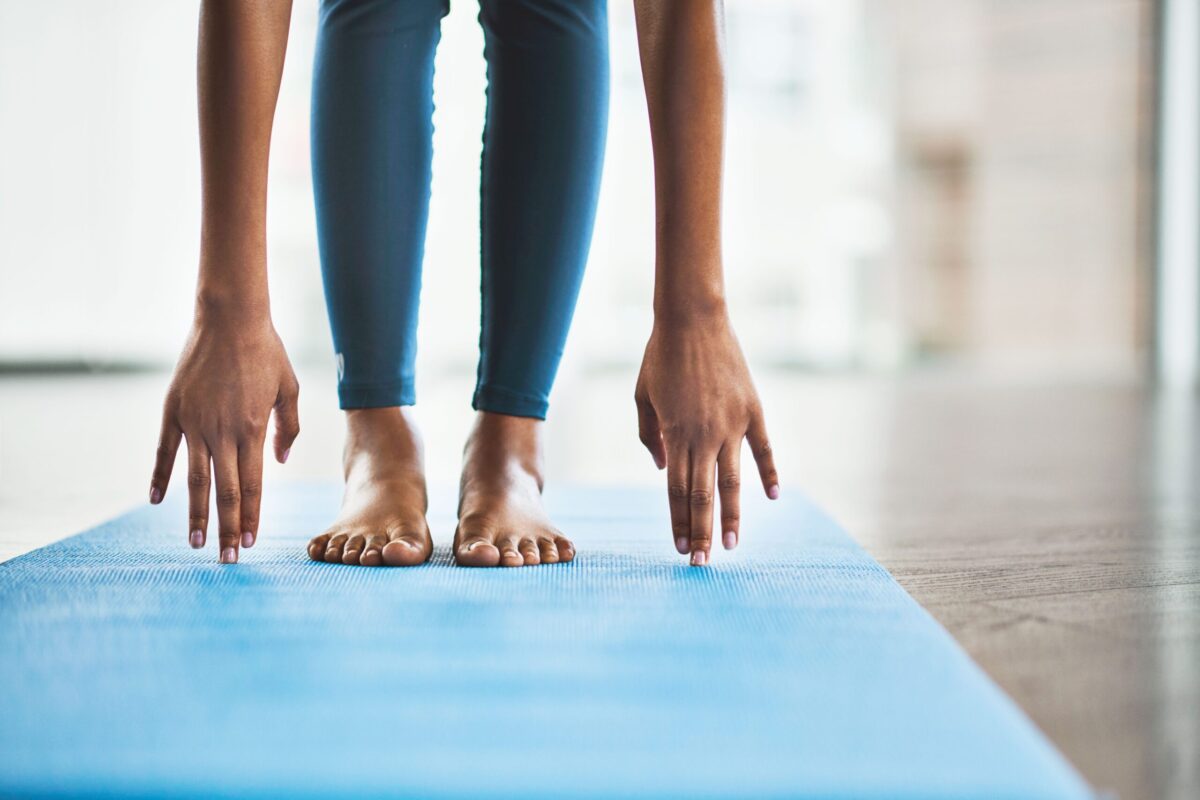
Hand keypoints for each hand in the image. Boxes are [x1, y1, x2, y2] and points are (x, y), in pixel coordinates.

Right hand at [149, 311, 299, 562]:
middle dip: (228, 529)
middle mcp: (223, 432)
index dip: (253, 517)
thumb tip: (278, 461)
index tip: (252, 542)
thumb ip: (289, 427)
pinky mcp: (173, 410)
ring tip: (196, 543)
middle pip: (225, 492)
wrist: (230, 317)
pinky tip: (157, 501)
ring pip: (194, 480)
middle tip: (228, 559)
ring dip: (195, 515)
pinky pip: (165, 451)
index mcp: (254, 429)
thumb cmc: (266, 351)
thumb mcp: (290, 388)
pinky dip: (160, 477)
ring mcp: (195, 423)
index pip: (254, 486)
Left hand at [634, 309, 778, 564]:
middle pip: (702, 495)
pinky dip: (769, 474)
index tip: (678, 548)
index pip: (676, 491)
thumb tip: (662, 469)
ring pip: (732, 481)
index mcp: (675, 435)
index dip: (678, 522)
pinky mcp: (753, 410)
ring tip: (731, 545)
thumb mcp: (643, 397)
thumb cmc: (661, 357)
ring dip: (731, 516)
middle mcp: (705, 435)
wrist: (693, 318)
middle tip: (701, 562)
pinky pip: (764, 449)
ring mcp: (732, 424)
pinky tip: (772, 498)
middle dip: (700, 532)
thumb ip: (649, 437)